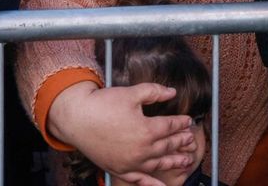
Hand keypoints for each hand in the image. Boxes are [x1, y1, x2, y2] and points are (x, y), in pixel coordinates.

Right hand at [46, 80, 196, 183]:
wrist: (77, 118)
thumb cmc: (103, 104)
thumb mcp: (132, 93)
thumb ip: (154, 92)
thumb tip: (172, 92)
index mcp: (147, 130)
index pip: (170, 126)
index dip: (181, 122)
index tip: (188, 120)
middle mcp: (142, 150)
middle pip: (167, 145)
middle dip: (181, 141)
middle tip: (190, 140)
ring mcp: (130, 163)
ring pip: (158, 164)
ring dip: (174, 162)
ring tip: (186, 161)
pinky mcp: (119, 169)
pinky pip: (139, 180)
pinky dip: (152, 184)